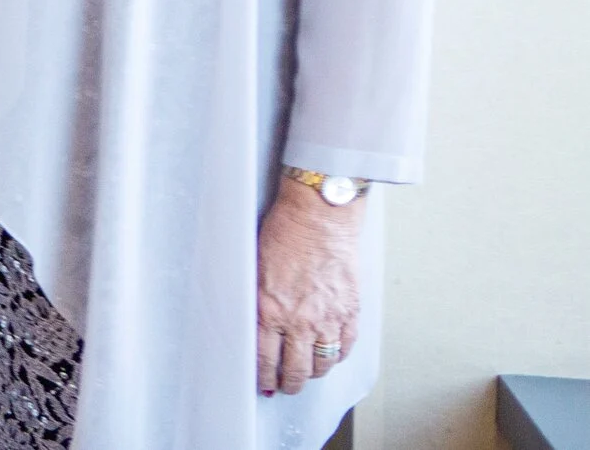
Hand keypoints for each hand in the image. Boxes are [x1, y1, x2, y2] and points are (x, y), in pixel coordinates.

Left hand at [256, 178, 361, 395]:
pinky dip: (337, 356)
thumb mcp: (254, 268)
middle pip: (296, 370)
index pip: (264, 359)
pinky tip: (330, 355)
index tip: (263, 384)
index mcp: (269, 310)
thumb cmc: (284, 232)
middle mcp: (300, 321)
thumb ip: (255, 300)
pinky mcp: (350, 311)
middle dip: (289, 384)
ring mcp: (328, 318)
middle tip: (285, 387)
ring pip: (323, 364)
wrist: (320, 216)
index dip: (263, 377)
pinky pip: (345, 346)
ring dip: (314, 373)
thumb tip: (251, 325)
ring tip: (307, 374)